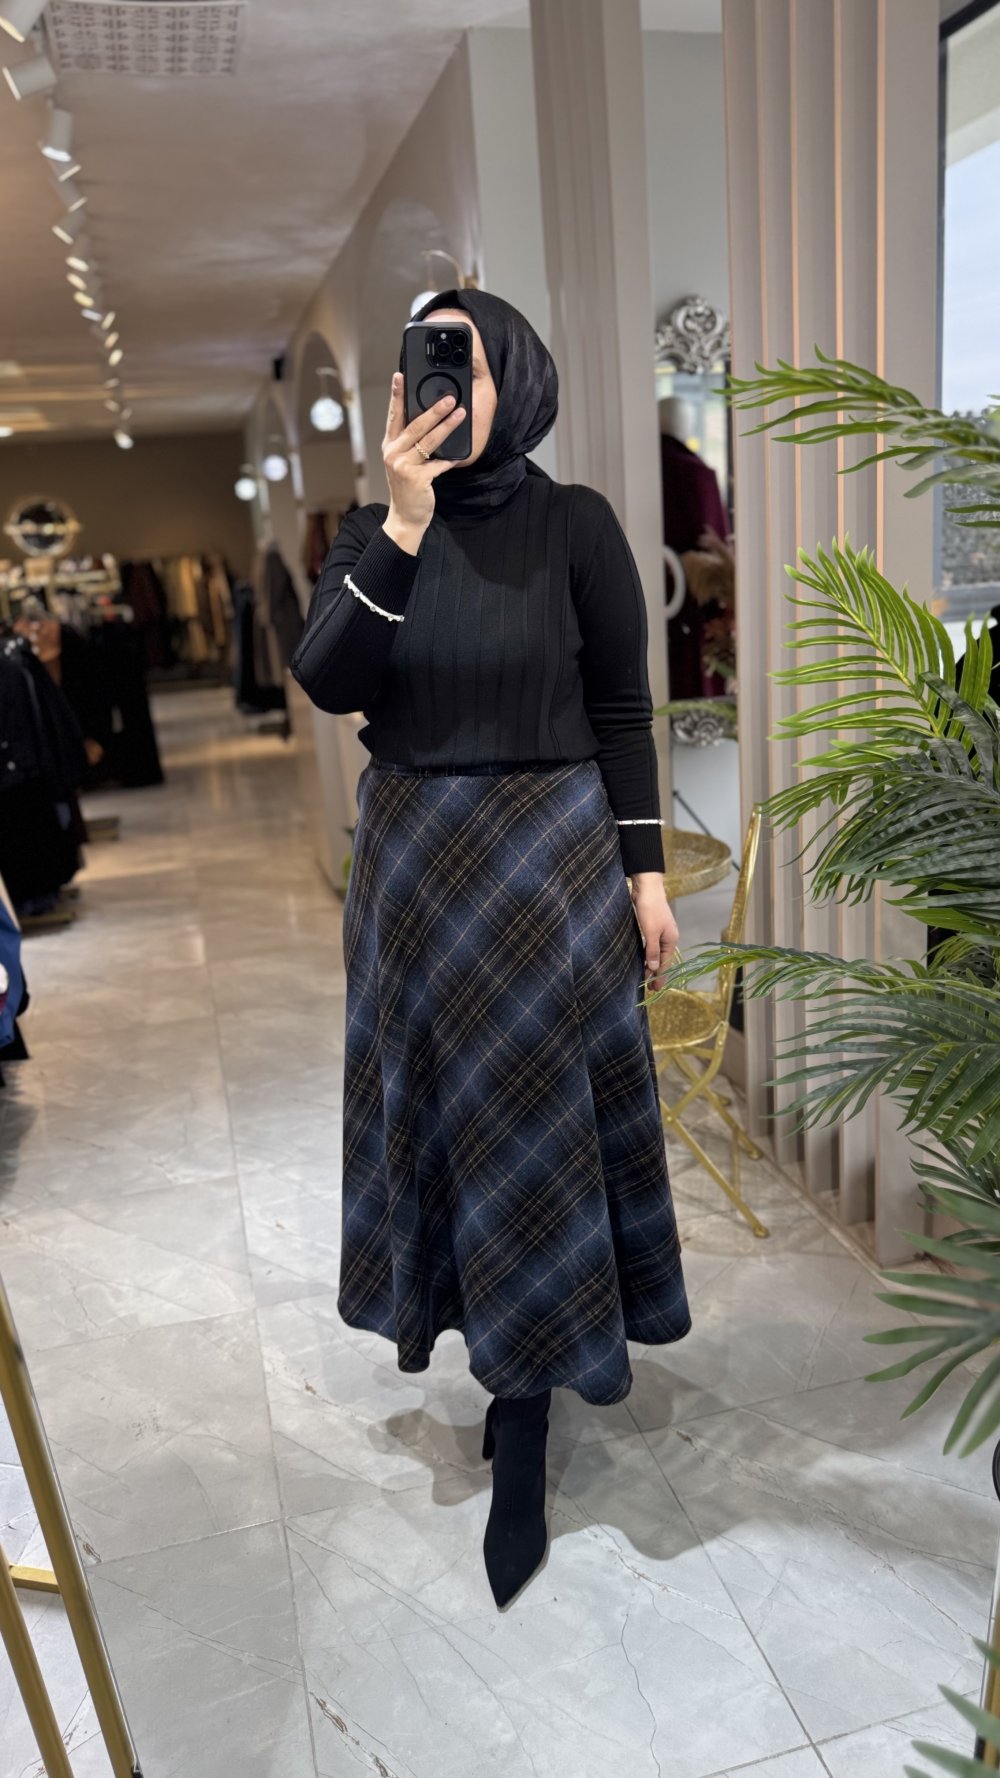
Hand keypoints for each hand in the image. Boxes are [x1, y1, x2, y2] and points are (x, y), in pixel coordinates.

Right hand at [382, 371, 466, 551]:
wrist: (406, 516)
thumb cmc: (408, 487)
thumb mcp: (404, 461)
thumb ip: (411, 442)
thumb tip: (431, 419)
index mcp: (390, 444)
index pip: (394, 415)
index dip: (397, 395)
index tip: (399, 376)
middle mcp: (393, 452)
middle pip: (415, 425)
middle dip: (434, 410)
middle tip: (449, 398)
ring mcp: (403, 466)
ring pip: (428, 441)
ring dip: (447, 426)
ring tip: (460, 414)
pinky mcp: (416, 479)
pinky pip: (438, 464)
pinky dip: (450, 460)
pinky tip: (460, 455)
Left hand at [629, 872, 678, 993]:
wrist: (646, 886)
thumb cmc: (650, 908)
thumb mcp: (650, 932)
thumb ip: (652, 950)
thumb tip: (653, 968)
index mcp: (671, 939)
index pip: (665, 963)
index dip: (660, 976)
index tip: (655, 989)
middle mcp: (667, 937)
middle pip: (661, 959)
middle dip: (655, 973)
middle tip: (648, 987)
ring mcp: (660, 931)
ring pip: (655, 952)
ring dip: (650, 963)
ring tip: (644, 976)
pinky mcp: (651, 926)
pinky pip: (650, 945)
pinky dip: (647, 953)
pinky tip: (642, 958)